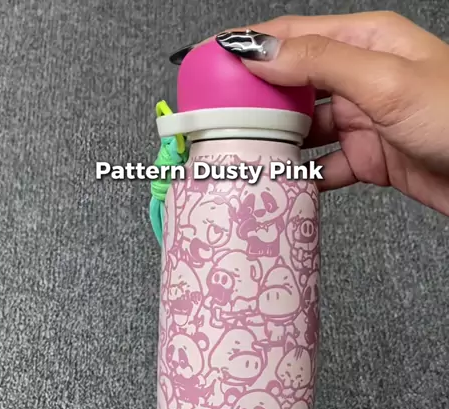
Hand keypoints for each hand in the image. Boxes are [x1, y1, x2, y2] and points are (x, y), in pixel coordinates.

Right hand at [215, 12, 448, 215]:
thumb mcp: (384, 80)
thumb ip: (320, 63)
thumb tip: (261, 51)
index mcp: (367, 40)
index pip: (295, 37)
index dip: (251, 48)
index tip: (211, 64)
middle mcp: (362, 76)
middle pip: (295, 85)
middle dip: (258, 101)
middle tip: (219, 120)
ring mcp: (365, 119)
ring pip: (307, 129)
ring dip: (278, 144)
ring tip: (245, 156)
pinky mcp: (371, 159)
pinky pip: (326, 167)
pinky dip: (304, 177)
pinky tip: (284, 183)